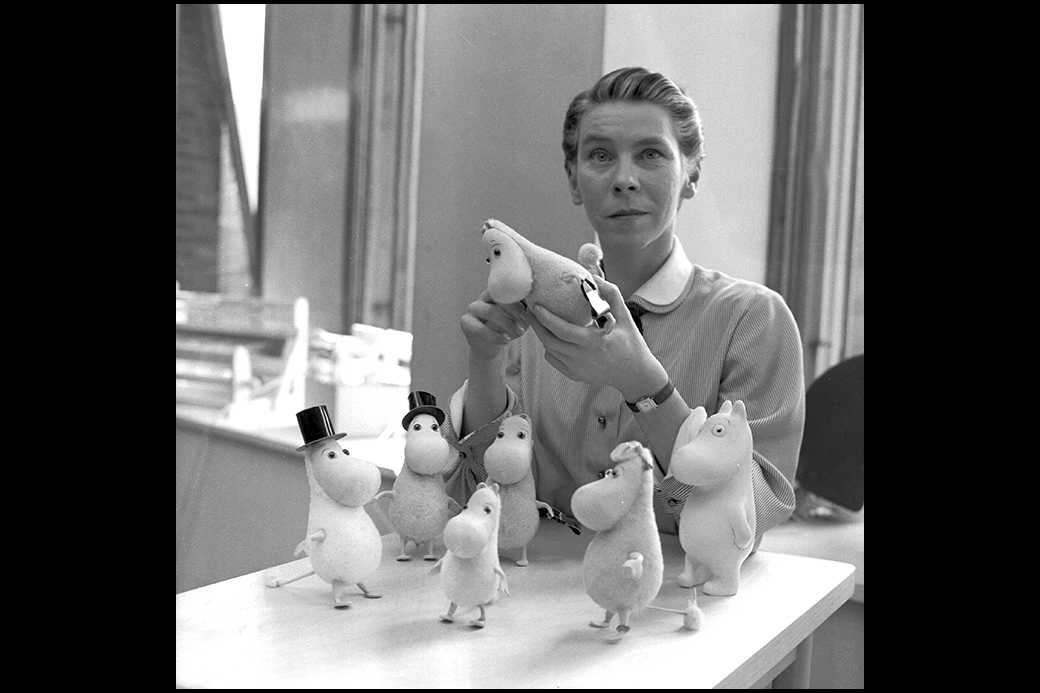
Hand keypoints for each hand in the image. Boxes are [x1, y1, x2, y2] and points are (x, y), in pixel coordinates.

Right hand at [460, 290, 530, 360]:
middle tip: (526, 323)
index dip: (519, 298)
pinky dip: (495, 335)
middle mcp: (483, 297)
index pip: (507, 288)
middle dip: (515, 310)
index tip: (530, 311)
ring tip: (519, 333)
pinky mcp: (465, 322)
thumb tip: (540, 303)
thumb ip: (527, 309)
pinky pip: (480, 328)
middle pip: (498, 297)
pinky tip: (506, 340)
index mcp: (497, 292)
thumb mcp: (520, 318)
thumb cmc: (508, 328)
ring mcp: (472, 308)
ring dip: (507, 323)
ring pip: (489, 311)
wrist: (491, 346)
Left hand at [526, 276, 667, 400]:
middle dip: (535, 324)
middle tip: (530, 309)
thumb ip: (611, 295)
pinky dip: (550, 348)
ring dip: (542, 335)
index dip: (545, 317)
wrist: (635, 375)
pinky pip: (554, 360)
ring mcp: (576, 368)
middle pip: (548, 341)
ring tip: (539, 320)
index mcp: (593, 342)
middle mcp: (581, 357)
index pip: (561, 330)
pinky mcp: (574, 375)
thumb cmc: (631, 344)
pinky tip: (552, 337)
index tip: (535, 305)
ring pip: (549, 350)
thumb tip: (596, 278)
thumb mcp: (625, 317)